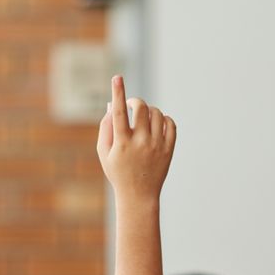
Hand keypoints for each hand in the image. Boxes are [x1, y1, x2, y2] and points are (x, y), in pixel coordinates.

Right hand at [96, 76, 175, 201]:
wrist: (138, 196)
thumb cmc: (118, 172)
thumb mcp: (104, 153)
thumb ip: (106, 127)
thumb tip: (113, 104)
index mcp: (121, 143)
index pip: (120, 112)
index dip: (118, 92)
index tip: (117, 78)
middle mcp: (140, 142)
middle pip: (141, 108)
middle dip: (136, 101)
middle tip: (133, 105)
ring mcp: (156, 145)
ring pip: (157, 113)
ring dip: (150, 111)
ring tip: (143, 119)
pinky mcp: (168, 149)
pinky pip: (170, 123)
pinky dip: (164, 119)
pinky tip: (156, 125)